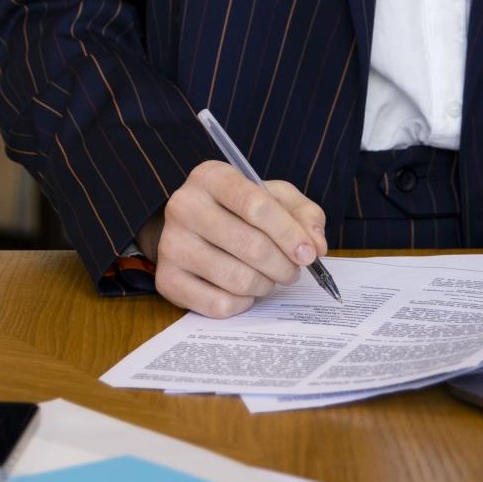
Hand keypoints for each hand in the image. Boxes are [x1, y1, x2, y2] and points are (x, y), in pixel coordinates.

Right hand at [137, 160, 328, 318]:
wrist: (188, 228)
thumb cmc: (237, 210)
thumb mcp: (272, 196)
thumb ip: (302, 213)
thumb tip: (316, 245)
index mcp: (211, 177)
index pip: (256, 205)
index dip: (289, 233)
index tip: (309, 253)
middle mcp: (184, 206)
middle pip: (251, 246)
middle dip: (284, 265)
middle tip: (292, 271)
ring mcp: (171, 244)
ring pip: (237, 279)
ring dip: (265, 285)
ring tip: (268, 278)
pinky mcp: (166, 280)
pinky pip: (219, 304)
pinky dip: (242, 303)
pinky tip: (244, 291)